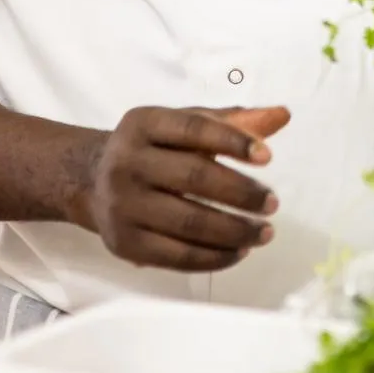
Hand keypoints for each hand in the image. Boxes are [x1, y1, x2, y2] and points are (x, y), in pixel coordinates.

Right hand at [80, 105, 289, 272]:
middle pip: (193, 177)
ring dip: (234, 231)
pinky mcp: (123, 244)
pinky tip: (239, 251)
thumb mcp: (184, 123)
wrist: (91, 179)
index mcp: (144, 122)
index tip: (268, 156)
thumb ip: (232, 121)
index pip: (193, 128)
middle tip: (272, 203)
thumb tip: (282, 115)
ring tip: (264, 232)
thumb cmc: (153, 147)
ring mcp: (123, 205)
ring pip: (188, 223)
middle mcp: (127, 161)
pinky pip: (176, 256)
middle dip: (241, 192)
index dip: (232, 141)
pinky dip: (214, 258)